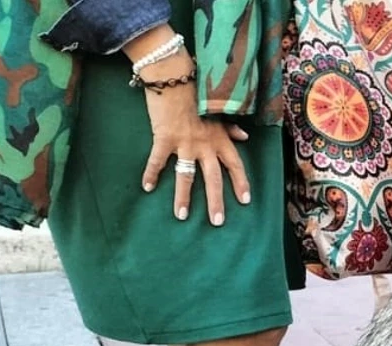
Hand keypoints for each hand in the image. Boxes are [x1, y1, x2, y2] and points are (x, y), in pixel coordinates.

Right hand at [124, 28, 249, 224]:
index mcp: (220, 139)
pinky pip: (158, 160)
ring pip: (186, 176)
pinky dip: (151, 174)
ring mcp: (185, 143)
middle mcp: (206, 145)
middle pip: (214, 179)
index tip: (245, 201)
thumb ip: (230, 127)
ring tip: (181, 217)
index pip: (236, 165)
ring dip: (184, 198)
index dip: (241, 183)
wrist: (174, 76)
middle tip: (217, 222)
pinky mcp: (164, 139)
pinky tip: (146, 187)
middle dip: (216, 202)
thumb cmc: (196, 92)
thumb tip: (245, 135)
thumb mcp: (217, 111)